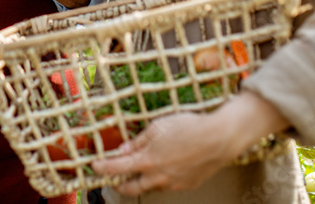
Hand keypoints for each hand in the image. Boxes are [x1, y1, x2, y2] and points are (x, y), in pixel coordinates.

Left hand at [91, 91, 289, 195]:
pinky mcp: (187, 185)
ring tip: (139, 171)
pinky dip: (159, 179)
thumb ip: (138, 141)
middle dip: (119, 184)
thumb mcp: (158, 127)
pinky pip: (167, 185)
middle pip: (132, 187)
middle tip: (113, 178)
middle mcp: (159, 176)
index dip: (103, 168)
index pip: (118, 168)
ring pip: (150, 187)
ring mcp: (174, 183)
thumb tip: (123, 150)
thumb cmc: (189, 127)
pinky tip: (163, 169)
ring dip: (141, 182)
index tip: (94, 167)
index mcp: (148, 160)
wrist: (220, 138)